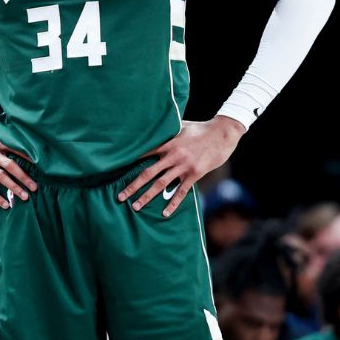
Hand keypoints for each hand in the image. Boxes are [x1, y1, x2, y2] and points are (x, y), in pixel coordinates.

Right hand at [0, 125, 35, 209]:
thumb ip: (6, 132)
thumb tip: (26, 130)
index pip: (15, 149)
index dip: (28, 157)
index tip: (41, 166)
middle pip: (9, 165)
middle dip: (23, 177)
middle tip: (35, 187)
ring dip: (13, 188)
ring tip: (25, 197)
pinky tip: (5, 204)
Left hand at [117, 117, 242, 217]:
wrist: (222, 133)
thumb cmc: (200, 128)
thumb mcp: (181, 125)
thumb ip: (167, 130)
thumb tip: (153, 126)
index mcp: (167, 143)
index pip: (143, 154)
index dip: (129, 163)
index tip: (116, 172)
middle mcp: (173, 156)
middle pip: (148, 173)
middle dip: (132, 186)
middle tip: (120, 197)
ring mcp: (183, 166)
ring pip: (161, 185)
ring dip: (147, 197)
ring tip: (135, 206)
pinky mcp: (195, 174)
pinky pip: (181, 192)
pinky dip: (172, 203)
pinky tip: (164, 213)